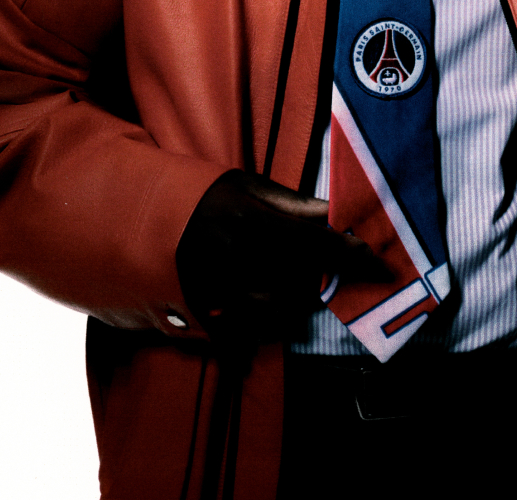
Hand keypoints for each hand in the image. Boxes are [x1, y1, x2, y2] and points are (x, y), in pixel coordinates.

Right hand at [176, 170, 384, 350]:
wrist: (138, 222)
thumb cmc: (201, 197)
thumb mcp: (245, 185)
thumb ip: (292, 204)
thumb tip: (336, 214)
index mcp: (247, 219)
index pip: (314, 241)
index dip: (350, 253)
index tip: (377, 260)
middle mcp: (234, 258)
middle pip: (302, 281)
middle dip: (323, 277)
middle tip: (333, 267)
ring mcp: (217, 292)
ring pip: (280, 311)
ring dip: (298, 300)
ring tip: (293, 279)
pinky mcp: (204, 317)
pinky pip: (251, 331)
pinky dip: (268, 322)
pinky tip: (266, 302)